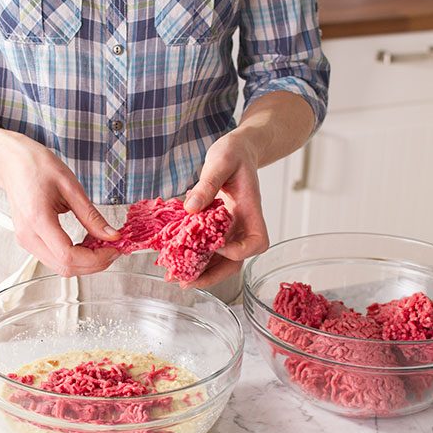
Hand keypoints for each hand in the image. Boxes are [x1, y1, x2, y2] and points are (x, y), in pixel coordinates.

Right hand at [0, 131, 119, 276]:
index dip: (95, 259)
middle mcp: (28, 236)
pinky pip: (55, 259)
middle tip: (112, 250)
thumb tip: (111, 236)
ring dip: (85, 262)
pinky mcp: (29, 241)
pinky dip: (74, 257)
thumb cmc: (36, 167)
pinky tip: (86, 244)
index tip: (113, 250)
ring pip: (60, 268)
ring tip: (101, 246)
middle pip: (65, 267)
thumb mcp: (71, 187)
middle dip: (94, 264)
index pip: (68, 256)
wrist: (12, 163)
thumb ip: (91, 216)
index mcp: (37, 220)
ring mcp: (26, 241)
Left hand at [181, 130, 268, 288]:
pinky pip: (209, 249)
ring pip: (221, 260)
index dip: (237, 251)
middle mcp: (243, 225)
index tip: (215, 244)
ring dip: (201, 272)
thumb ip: (207, 184)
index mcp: (251, 211)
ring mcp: (231, 229)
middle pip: (236, 261)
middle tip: (186, 282)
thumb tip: (191, 209)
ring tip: (176, 277)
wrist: (238, 151)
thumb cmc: (234, 153)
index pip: (256, 243)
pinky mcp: (218, 228)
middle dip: (212, 275)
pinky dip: (195, 257)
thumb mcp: (221, 161)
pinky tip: (176, 260)